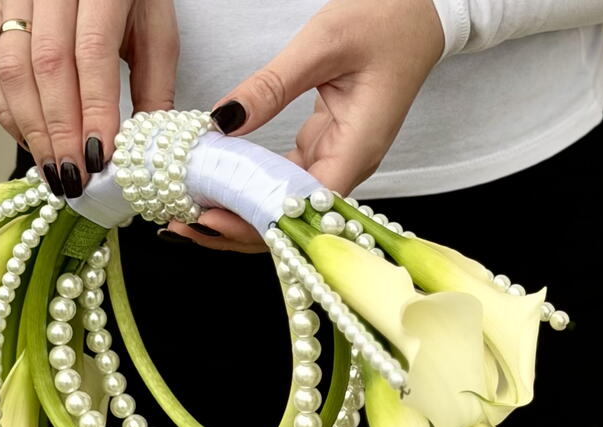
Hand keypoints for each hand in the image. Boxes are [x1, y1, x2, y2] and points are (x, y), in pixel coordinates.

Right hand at [0, 0, 177, 197]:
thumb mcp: (156, 31)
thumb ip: (153, 88)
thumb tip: (143, 153)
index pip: (91, 52)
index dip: (93, 111)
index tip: (98, 159)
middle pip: (46, 65)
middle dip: (60, 132)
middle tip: (73, 179)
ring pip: (10, 68)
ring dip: (31, 129)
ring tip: (53, 171)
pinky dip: (6, 111)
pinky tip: (30, 140)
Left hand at [164, 0, 443, 253]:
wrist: (419, 10)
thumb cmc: (386, 19)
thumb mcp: (322, 43)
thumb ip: (270, 86)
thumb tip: (222, 122)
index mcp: (356, 151)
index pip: (301, 211)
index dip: (254, 223)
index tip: (209, 219)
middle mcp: (347, 168)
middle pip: (289, 222)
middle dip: (235, 229)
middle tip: (183, 224)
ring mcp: (334, 161)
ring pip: (283, 207)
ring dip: (238, 213)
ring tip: (189, 212)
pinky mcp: (323, 150)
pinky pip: (282, 182)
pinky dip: (250, 186)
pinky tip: (217, 186)